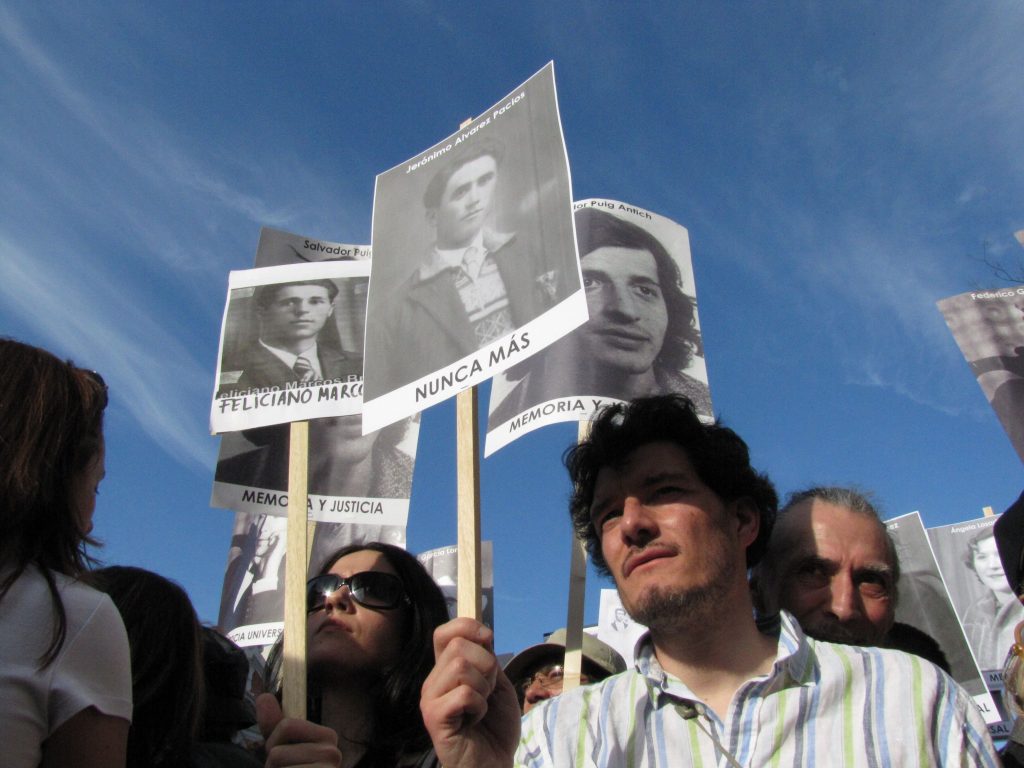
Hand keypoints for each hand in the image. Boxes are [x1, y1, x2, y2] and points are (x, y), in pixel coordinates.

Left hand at [257, 693, 341, 767]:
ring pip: (276, 762)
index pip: (287, 726)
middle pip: (277, 750)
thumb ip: (274, 725)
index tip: (282, 756)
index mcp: (328, 737)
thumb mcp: (283, 748)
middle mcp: (333, 752)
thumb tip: (264, 695)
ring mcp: (328, 767)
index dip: (274, 744)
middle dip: (272, 763)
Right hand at [420, 618, 520, 767]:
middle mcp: (433, 682)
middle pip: (458, 646)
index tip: (488, 641)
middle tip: (487, 691)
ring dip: (483, 688)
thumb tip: (483, 636)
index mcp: (445, 671)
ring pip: (460, 667)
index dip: (468, 627)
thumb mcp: (497, 685)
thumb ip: (487, 660)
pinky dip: (479, 706)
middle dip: (485, 665)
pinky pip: (464, 694)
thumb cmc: (495, 728)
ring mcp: (430, 699)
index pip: (444, 632)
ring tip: (479, 708)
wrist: (494, 765)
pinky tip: (474, 720)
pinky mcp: (434, 718)